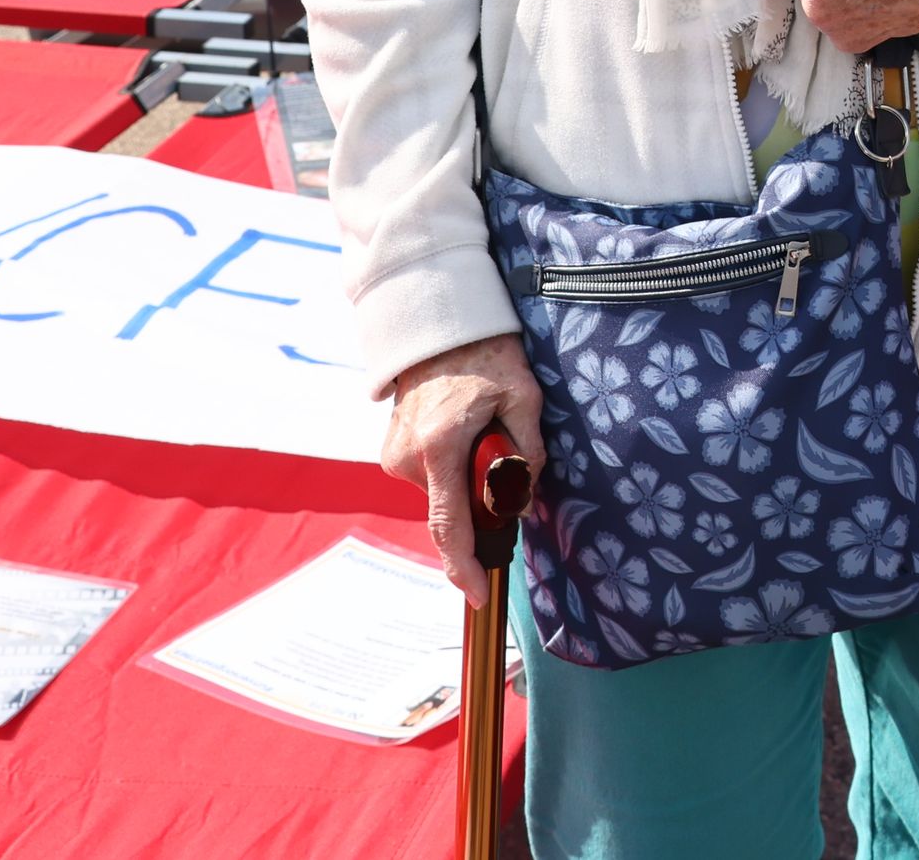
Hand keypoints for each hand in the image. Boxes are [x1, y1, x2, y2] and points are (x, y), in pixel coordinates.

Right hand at [382, 336, 542, 581]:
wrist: (438, 325)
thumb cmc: (487, 357)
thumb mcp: (524, 397)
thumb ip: (528, 453)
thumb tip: (522, 502)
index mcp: (439, 446)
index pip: (449, 526)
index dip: (464, 566)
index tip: (477, 594)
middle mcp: (407, 458)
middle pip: (453, 510)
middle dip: (483, 498)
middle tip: (501, 447)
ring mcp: (393, 456)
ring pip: (443, 495)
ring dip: (467, 480)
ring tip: (479, 429)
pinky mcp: (390, 454)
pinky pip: (430, 479)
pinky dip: (451, 470)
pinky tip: (460, 433)